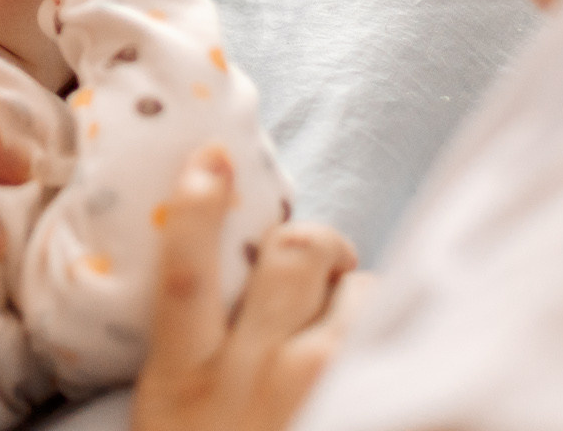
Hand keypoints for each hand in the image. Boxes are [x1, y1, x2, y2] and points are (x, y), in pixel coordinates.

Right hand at [133, 147, 367, 430]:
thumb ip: (186, 352)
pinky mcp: (361, 409)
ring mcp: (312, 393)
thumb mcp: (167, 409)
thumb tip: (218, 279)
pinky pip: (395, 343)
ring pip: (360, 294)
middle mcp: (250, 375)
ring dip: (361, 293)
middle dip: (319, 241)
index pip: (185, 272)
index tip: (212, 157)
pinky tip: (384, 352)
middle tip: (327, 260)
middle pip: (294, 256)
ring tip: (354, 317)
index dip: (198, 204)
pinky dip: (392, 335)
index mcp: (183, 373)